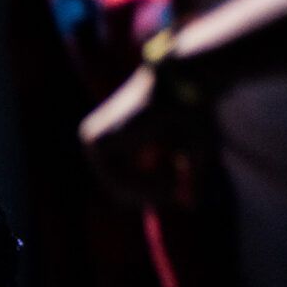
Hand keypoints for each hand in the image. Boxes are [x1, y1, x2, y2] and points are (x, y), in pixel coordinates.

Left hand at [80, 61, 208, 210]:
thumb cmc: (195, 110)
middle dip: (150, 195)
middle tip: (176, 191)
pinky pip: (119, 182)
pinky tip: (168, 172)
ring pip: (118, 189)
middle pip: (117, 189)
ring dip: (151, 191)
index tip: (175, 193)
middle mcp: (95, 139)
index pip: (122, 184)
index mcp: (111, 139)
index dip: (151, 195)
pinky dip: (146, 185)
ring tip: (176, 175)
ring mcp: (92, 139)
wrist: (189, 79)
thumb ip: (186, 179)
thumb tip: (189, 206)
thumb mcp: (192, 153)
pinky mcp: (98, 142)